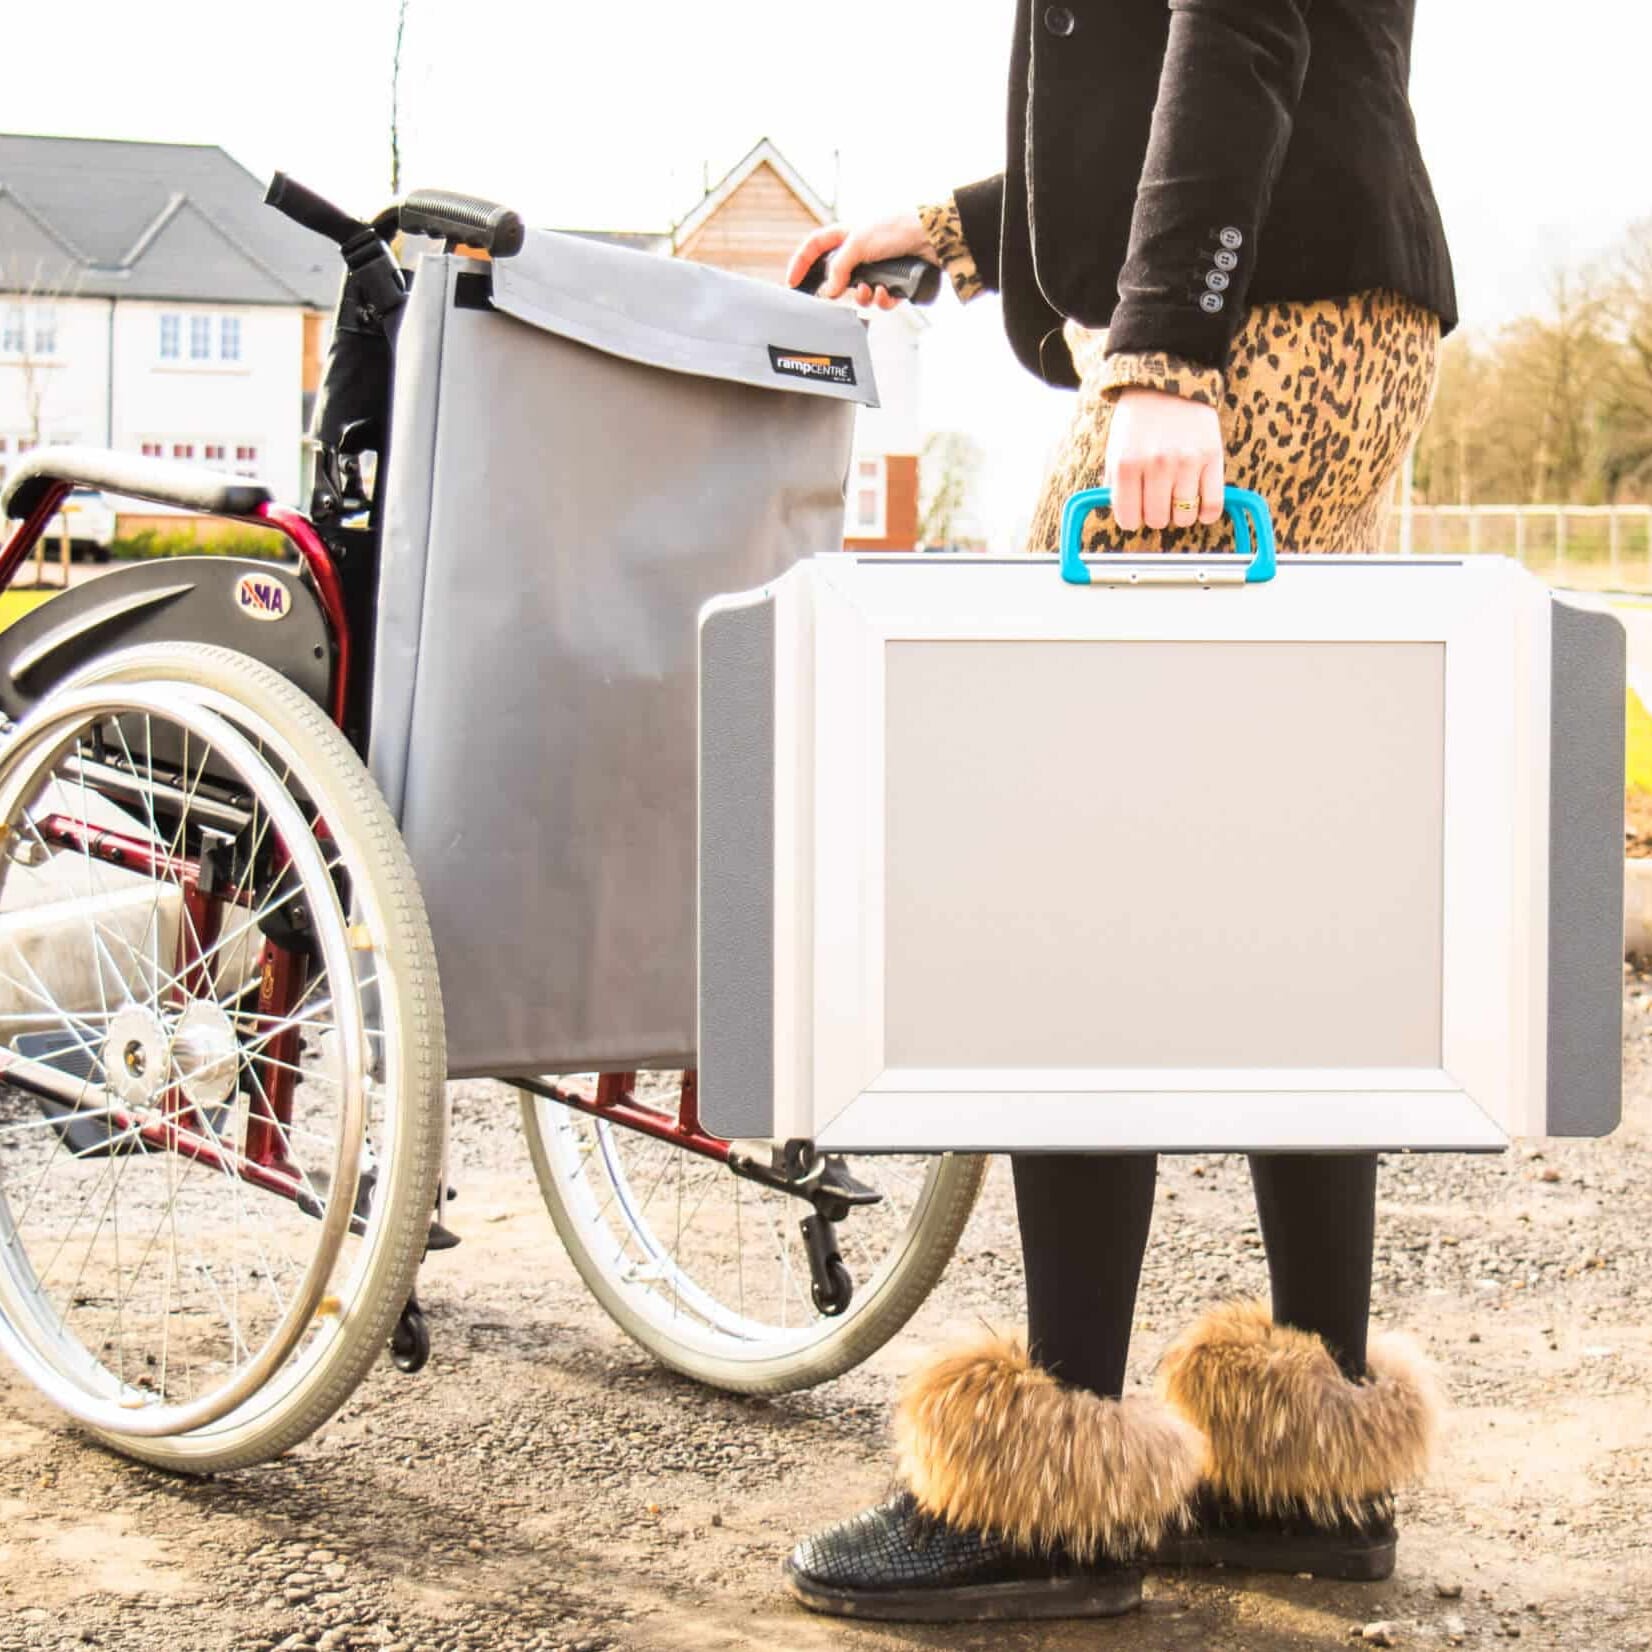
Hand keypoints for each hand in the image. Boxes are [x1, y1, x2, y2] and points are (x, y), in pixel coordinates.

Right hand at [786, 213, 937, 310]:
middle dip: (839, 289)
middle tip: (837, 297)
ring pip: (859, 292)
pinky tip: (888, 292)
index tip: (792, 282)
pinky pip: (881, 299)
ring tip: (871, 290)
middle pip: (837, 276)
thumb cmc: (896, 229)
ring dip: (863, 296)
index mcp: (847, 235)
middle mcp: (861, 252)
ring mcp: (878, 267)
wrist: (934, 237)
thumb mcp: (859, 243)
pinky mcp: (894, 282)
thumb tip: (827, 292)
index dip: (801, 263)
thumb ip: (839, 268)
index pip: (815, 247)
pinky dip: (882, 299)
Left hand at [1103, 389, 1225, 531]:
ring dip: (1180, 514)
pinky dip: (1206, 514)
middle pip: (1157, 520)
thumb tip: (1123, 516)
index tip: (1136, 512)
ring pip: (1184, 517)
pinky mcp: (1212, 457)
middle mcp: (1156, 465)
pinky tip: (1199, 506)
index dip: (1132, 519)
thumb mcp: (1115, 450)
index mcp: (1127, 465)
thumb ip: (1115, 484)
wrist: (1168, 382)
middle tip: (1157, 500)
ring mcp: (1186, 462)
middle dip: (1155, 515)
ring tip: (1176, 499)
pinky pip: (1212, 505)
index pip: (1129, 519)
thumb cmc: (1138, 421)